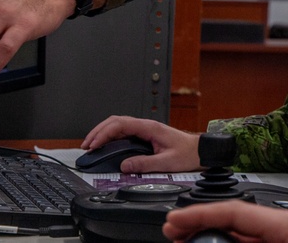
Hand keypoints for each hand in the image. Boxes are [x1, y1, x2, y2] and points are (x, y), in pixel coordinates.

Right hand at [82, 115, 200, 172]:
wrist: (201, 151)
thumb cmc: (189, 153)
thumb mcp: (167, 162)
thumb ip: (145, 164)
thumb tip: (124, 165)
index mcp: (150, 127)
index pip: (120, 124)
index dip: (104, 133)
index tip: (93, 144)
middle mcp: (146, 125)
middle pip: (115, 121)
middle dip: (98, 131)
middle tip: (86, 145)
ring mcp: (145, 128)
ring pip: (118, 124)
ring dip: (103, 132)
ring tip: (91, 144)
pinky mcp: (146, 134)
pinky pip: (124, 131)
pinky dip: (111, 136)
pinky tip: (105, 144)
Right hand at [163, 201, 287, 242]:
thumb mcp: (285, 240)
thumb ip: (247, 239)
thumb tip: (216, 237)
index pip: (235, 210)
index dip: (200, 215)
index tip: (175, 223)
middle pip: (237, 222)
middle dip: (203, 226)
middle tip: (176, 233)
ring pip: (246, 237)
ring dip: (217, 239)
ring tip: (191, 241)